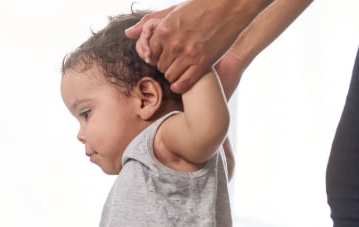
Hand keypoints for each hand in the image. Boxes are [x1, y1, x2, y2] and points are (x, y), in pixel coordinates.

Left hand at [126, 0, 255, 93]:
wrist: (229, 6)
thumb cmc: (202, 6)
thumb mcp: (173, 11)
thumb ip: (150, 23)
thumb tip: (128, 33)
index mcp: (164, 30)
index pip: (150, 54)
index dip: (156, 56)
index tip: (164, 55)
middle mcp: (173, 44)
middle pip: (159, 66)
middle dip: (165, 66)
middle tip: (175, 62)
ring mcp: (188, 55)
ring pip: (169, 76)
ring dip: (173, 76)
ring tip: (180, 70)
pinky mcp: (202, 63)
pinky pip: (183, 84)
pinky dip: (179, 86)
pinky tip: (181, 83)